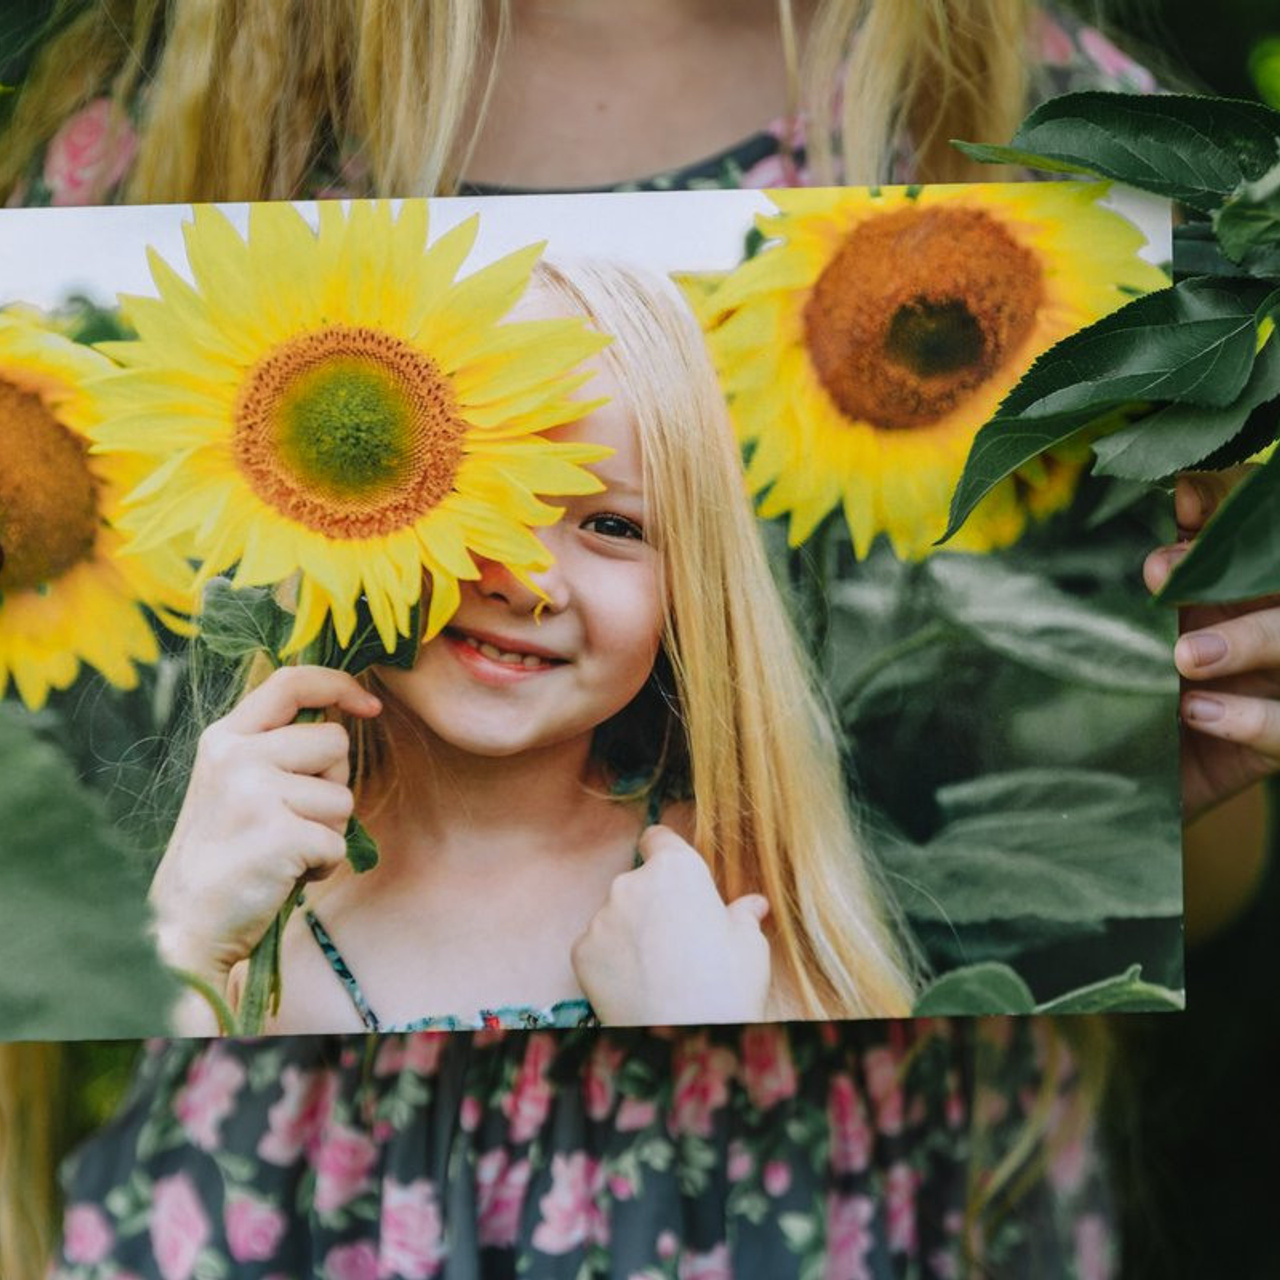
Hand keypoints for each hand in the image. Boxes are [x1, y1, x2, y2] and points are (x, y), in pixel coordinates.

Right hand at [148, 665, 381, 984]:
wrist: (186, 924)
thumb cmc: (225, 852)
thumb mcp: (235, 781)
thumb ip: (275, 746)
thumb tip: (342, 711)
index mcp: (225, 737)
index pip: (291, 682)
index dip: (339, 685)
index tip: (370, 706)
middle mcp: (236, 756)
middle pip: (335, 742)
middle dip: (331, 783)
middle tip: (290, 819)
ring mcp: (254, 793)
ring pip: (343, 796)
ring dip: (327, 831)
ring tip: (282, 850)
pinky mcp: (278, 834)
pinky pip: (338, 842)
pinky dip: (323, 865)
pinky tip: (284, 875)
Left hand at [570, 824, 770, 1024]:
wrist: (683, 1038)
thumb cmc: (726, 988)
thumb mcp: (750, 947)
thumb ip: (744, 916)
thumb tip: (754, 905)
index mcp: (676, 869)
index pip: (658, 838)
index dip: (666, 853)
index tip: (673, 874)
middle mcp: (632, 883)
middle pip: (639, 881)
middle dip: (653, 902)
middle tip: (677, 939)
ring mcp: (602, 916)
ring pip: (617, 915)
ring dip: (631, 931)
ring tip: (657, 969)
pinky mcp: (582, 950)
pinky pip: (598, 946)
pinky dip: (612, 959)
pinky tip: (636, 984)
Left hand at [1144, 471, 1279, 820]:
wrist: (1119, 787)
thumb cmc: (1122, 699)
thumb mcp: (1123, 638)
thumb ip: (1148, 585)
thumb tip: (1158, 505)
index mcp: (1231, 590)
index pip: (1254, 532)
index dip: (1227, 503)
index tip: (1182, 495)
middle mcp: (1266, 627)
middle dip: (1233, 570)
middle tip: (1158, 576)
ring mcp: (1279, 684)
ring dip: (1249, 639)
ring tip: (1182, 657)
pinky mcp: (1275, 746)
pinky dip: (1251, 718)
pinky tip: (1198, 713)